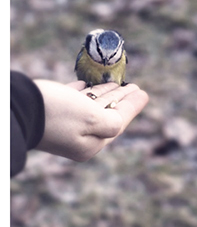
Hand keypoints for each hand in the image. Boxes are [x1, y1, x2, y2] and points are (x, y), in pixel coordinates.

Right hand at [34, 79, 148, 161]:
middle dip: (120, 99)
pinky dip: (83, 92)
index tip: (143, 92)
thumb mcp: (92, 119)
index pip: (118, 121)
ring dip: (104, 94)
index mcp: (90, 144)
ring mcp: (65, 126)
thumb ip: (112, 122)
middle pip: (106, 115)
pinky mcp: (53, 113)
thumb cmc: (59, 113)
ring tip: (116, 83)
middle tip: (134, 86)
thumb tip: (119, 122)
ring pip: (91, 107)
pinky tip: (87, 85)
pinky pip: (74, 101)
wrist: (22, 109)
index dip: (132, 105)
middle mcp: (79, 138)